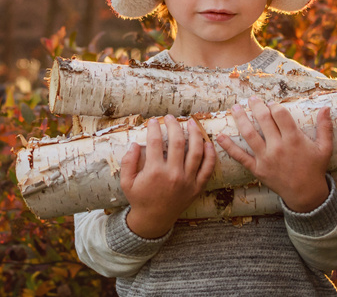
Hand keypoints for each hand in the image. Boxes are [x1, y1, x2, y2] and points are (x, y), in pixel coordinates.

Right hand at [121, 115, 215, 238]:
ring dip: (194, 134)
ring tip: (191, 123)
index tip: (153, 121)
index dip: (154, 128)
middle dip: (174, 125)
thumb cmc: (139, 198)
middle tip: (170, 118)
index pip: (155, 142)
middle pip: (177, 142)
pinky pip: (208, 168)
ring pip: (195, 152)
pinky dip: (210, 154)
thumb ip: (128, 162)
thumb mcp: (126, 182)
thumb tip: (135, 144)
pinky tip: (207, 143)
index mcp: (154, 172)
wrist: (154, 220)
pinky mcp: (197, 187)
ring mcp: (187, 181)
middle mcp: (173, 174)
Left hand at [215, 96, 332, 212]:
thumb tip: (326, 107)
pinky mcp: (257, 169)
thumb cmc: (315, 168)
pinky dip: (228, 146)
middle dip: (256, 106)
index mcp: (295, 140)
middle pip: (264, 120)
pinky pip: (240, 156)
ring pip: (249, 134)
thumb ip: (325, 127)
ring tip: (235, 108)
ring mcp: (266, 158)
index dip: (274, 106)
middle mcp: (278, 147)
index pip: (280, 115)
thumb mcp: (325, 148)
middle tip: (251, 99)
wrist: (306, 194)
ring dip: (240, 119)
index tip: (271, 103)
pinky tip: (219, 136)